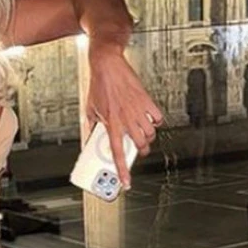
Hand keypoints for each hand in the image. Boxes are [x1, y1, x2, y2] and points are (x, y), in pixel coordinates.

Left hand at [85, 40, 163, 189]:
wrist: (107, 64)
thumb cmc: (98, 85)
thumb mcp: (90, 108)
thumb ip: (92, 126)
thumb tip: (90, 139)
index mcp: (110, 122)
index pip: (117, 152)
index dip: (122, 170)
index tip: (126, 183)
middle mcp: (125, 118)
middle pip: (139, 145)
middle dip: (140, 152)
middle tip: (136, 150)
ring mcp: (137, 109)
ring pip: (150, 134)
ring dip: (147, 138)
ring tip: (141, 134)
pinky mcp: (146, 100)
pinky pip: (158, 117)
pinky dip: (156, 121)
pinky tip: (149, 119)